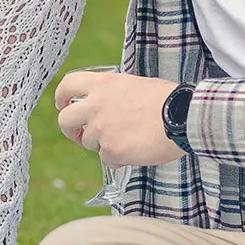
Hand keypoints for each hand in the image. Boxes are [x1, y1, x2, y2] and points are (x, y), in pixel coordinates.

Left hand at [53, 70, 181, 167]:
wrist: (184, 117)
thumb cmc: (167, 100)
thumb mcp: (135, 85)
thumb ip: (114, 94)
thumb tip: (106, 105)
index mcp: (103, 84)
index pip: (67, 85)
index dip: (61, 97)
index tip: (63, 106)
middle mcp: (96, 105)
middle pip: (64, 120)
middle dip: (70, 130)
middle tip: (80, 136)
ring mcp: (101, 129)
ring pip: (89, 143)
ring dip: (103, 145)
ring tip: (129, 140)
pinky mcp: (111, 150)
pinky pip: (107, 160)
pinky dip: (119, 159)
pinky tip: (136, 151)